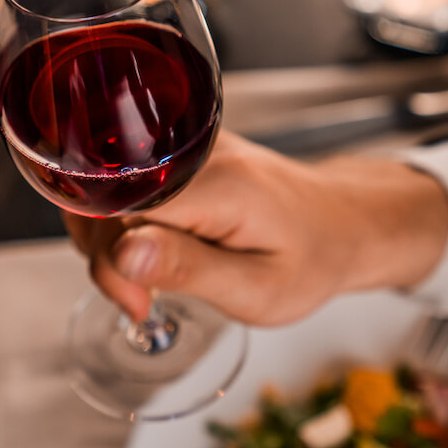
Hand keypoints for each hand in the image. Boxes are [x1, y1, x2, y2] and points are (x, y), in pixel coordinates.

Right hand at [65, 131, 447, 325]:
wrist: (342, 222)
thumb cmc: (311, 259)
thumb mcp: (257, 288)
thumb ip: (188, 269)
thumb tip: (121, 254)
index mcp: (218, 183)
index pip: (121, 206)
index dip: (111, 258)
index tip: (138, 302)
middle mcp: (196, 150)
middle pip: (104, 194)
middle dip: (105, 255)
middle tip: (142, 301)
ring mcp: (186, 145)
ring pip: (107, 188)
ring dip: (107, 241)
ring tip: (146, 281)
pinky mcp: (178, 151)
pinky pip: (125, 183)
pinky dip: (122, 222)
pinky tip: (147, 252)